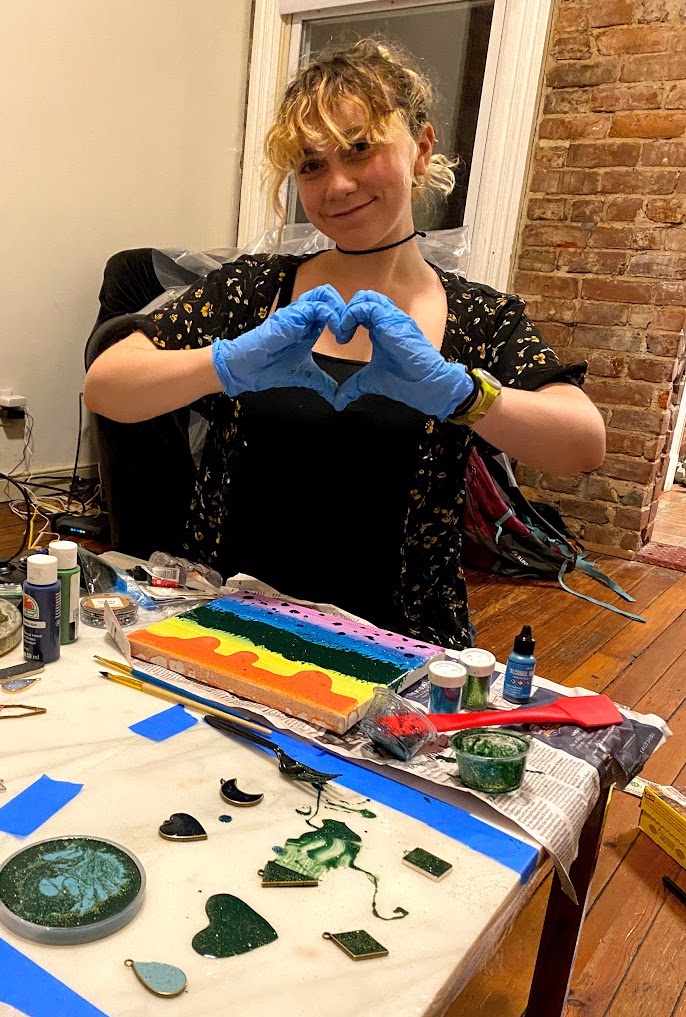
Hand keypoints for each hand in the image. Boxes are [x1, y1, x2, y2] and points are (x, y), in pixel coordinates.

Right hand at [211, 285, 344, 402]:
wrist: (248, 370)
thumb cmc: (270, 368)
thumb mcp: (306, 376)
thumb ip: (323, 383)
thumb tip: (336, 396)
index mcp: (309, 326)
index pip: (332, 308)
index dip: (345, 318)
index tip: (348, 339)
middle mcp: (304, 316)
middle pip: (329, 295)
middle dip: (344, 310)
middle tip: (347, 332)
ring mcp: (297, 313)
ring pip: (324, 294)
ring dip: (339, 310)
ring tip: (342, 332)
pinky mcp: (291, 316)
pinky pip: (317, 307)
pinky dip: (332, 317)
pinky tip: (336, 334)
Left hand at [332, 291, 475, 418]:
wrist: (425, 384)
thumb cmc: (405, 380)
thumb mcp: (370, 381)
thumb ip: (353, 386)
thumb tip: (338, 401)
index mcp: (382, 328)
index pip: (361, 311)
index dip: (347, 321)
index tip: (341, 340)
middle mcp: (387, 319)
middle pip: (362, 299)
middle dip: (345, 313)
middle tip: (340, 334)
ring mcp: (391, 318)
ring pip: (365, 298)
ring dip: (347, 313)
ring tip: (342, 333)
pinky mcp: (392, 320)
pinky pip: (367, 306)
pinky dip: (351, 315)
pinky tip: (346, 332)